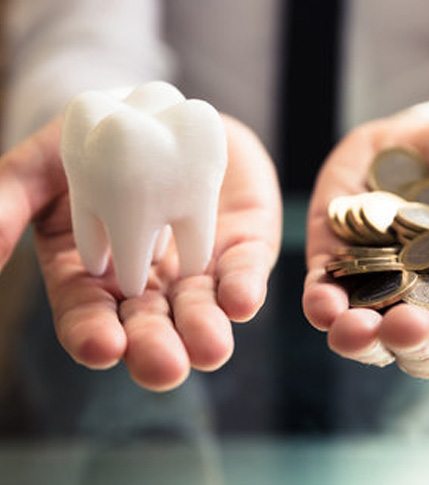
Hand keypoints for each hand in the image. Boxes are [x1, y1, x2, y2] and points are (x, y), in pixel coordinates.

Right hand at [0, 115, 280, 390]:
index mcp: (96, 274)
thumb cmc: (99, 144)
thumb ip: (10, 201)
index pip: (89, 316)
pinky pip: (242, 272)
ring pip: (199, 309)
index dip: (93, 334)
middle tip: (164, 367)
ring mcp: (195, 268)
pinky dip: (242, 288)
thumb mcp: (45, 165)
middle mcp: (147, 282)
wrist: (160, 112)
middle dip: (155, 349)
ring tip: (209, 348)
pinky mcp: (237, 247)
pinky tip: (240, 301)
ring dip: (204, 331)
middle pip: (148, 325)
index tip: (102, 347)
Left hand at [303, 112, 428, 377]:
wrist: (419, 138)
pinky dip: (322, 304)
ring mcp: (376, 291)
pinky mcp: (334, 269)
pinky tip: (323, 307)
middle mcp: (424, 307)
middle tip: (408, 328)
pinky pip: (323, 296)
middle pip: (422, 347)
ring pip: (368, 334)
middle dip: (415, 343)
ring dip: (361, 338)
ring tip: (355, 330)